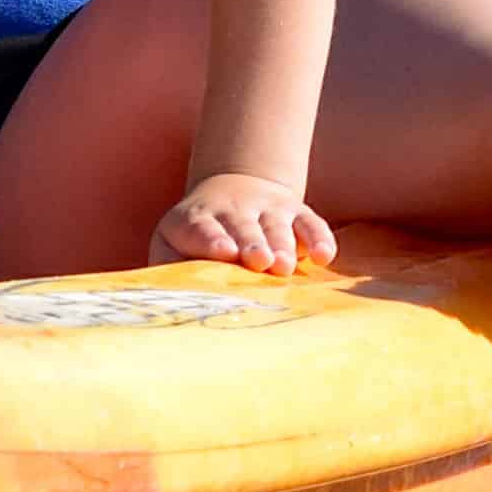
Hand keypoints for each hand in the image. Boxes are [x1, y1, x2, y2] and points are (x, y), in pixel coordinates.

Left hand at [149, 173, 335, 276]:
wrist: (232, 189)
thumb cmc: (196, 236)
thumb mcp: (172, 244)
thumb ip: (168, 268)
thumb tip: (167, 301)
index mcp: (196, 219)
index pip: (201, 227)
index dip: (211, 239)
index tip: (223, 252)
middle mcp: (233, 209)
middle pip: (243, 227)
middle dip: (252, 243)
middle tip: (259, 262)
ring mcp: (267, 208)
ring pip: (276, 225)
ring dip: (282, 245)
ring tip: (284, 266)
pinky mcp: (295, 211)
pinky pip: (310, 223)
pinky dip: (318, 238)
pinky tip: (324, 256)